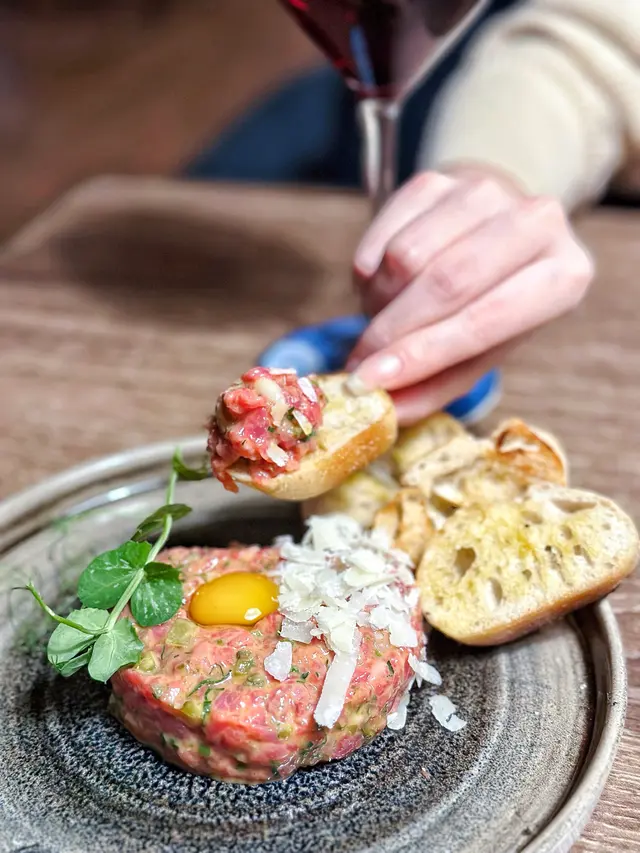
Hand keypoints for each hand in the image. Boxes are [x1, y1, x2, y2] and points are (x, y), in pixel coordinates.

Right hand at [347, 168, 593, 422]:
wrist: (495, 232)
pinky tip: (383, 286)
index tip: (372, 381)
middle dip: (392, 331)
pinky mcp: (439, 177)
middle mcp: (536, 222)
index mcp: (565, 275)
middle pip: (445, 281)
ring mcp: (485, 191)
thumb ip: (437, 384)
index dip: (423, 353)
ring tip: (387, 318)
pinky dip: (370, 271)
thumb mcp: (482, 354)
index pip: (484, 319)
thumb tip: (388, 408)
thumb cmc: (493, 304)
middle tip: (359, 364)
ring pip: (406, 254)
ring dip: (381, 300)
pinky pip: (383, 231)